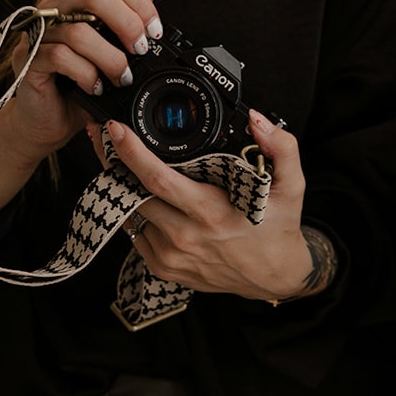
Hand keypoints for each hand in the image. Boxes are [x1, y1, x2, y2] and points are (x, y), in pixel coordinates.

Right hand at [0, 0, 167, 166]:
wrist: (48, 119)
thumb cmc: (82, 80)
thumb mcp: (116, 42)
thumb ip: (133, 3)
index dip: (140, 3)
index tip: (155, 32)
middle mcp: (56, 8)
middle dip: (127, 24)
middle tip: (140, 50)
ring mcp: (38, 33)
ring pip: (79, 31)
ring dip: (110, 58)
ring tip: (122, 77)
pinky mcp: (27, 60)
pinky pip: (59, 57)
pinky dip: (86, 74)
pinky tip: (96, 86)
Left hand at [105, 109, 317, 300]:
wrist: (275, 276)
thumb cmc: (279, 227)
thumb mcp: (291, 185)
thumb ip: (281, 148)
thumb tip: (255, 119)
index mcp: (211, 213)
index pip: (159, 180)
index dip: (132, 152)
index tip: (115, 129)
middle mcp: (185, 237)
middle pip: (133, 194)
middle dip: (113, 161)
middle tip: (104, 135)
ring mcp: (170, 256)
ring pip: (132, 214)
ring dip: (122, 187)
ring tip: (119, 161)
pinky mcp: (163, 268)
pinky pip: (136, 234)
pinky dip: (135, 212)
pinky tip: (142, 196)